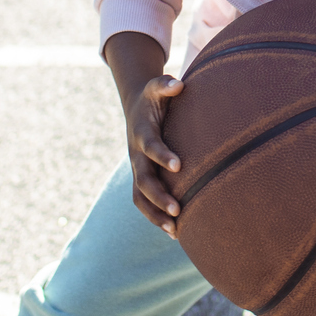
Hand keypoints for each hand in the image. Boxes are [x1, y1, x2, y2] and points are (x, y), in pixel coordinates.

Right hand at [124, 71, 186, 235]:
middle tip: (177, 209)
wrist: (136, 109)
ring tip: (175, 230)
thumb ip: (165, 84)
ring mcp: (137, 169)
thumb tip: (178, 84)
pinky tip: (175, 232)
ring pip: (140, 197)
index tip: (179, 165)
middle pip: (143, 179)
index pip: (150, 146)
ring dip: (155, 214)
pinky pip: (144, 203)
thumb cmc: (153, 98)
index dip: (162, 155)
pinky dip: (155, 218)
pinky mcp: (141, 179)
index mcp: (142, 132)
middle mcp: (136, 155)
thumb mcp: (156, 87)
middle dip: (159, 195)